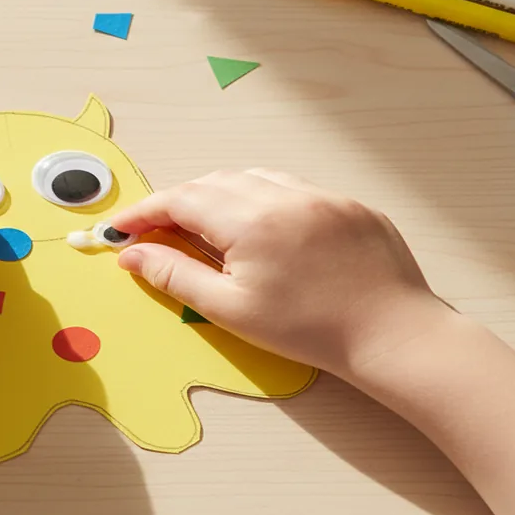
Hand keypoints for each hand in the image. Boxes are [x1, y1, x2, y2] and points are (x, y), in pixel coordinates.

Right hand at [110, 169, 452, 380]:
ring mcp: (321, 195)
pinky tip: (262, 228)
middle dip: (179, 203)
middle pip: (213, 183)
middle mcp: (284, 195)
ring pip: (253, 179)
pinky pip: (293, 188)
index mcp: (251, 220)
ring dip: (220, 195)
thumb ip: (176, 275)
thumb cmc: (310, 330)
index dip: (146, 212)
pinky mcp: (349, 205)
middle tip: (158, 232)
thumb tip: (132, 254)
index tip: (121, 228)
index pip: (182, 200)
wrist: (394, 335)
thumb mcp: (231, 310)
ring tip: (206, 227)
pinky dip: (263, 199)